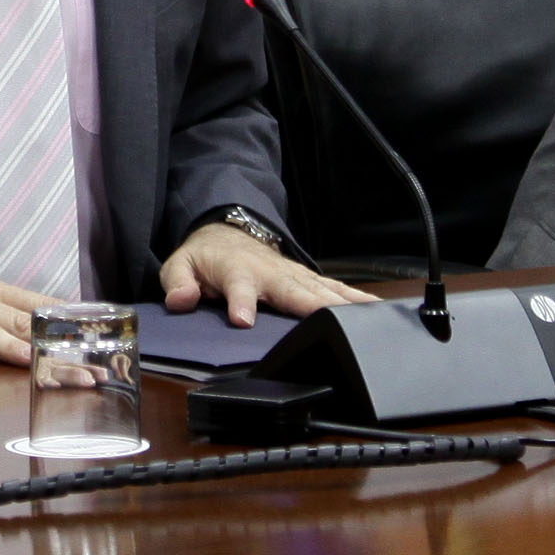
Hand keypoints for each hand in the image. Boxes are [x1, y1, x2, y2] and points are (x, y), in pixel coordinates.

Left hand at [157, 223, 376, 326]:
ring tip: (365, 320)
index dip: (241, 302)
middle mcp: (270, 273)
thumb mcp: (181, 264)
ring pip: (320, 291)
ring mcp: (293, 275)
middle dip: (309, 306)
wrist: (229, 231)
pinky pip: (333, 289)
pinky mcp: (307, 280)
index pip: (239, 287)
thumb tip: (180, 300)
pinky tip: (376, 311)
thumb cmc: (207, 256)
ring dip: (342, 304)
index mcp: (237, 271)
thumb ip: (178, 282)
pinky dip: (355, 299)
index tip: (243, 319)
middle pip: (292, 291)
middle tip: (328, 323)